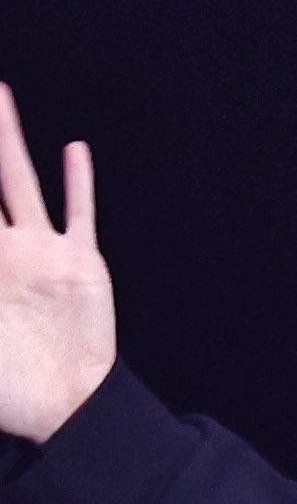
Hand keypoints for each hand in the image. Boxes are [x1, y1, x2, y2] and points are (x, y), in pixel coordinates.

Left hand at [0, 88, 115, 442]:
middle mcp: (3, 252)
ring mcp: (42, 254)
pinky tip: (75, 149)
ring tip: (0, 94)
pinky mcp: (81, 264)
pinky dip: (79, 184)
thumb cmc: (11, 388)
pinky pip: (79, 215)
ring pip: (19, 181)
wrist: (69, 409)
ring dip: (8, 140)